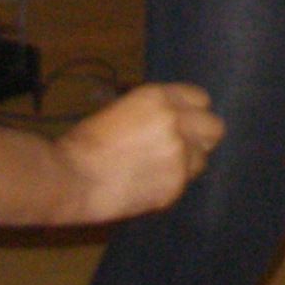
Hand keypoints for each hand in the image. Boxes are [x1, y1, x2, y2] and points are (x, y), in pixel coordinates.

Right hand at [53, 82, 222, 224]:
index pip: (201, 99)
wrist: (70, 178)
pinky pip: (184, 184)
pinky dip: (170, 186)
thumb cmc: (85, 143)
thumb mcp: (122, 111)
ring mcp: (179, 154)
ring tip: (157, 170)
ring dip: (186, 164)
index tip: (183, 123)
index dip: (192, 113)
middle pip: (214, 128)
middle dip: (200, 138)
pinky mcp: (175, 184)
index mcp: (160, 97)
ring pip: (202, 160)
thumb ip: (155, 113)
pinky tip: (146, 186)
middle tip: (181, 148)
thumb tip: (175, 119)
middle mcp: (176, 122)